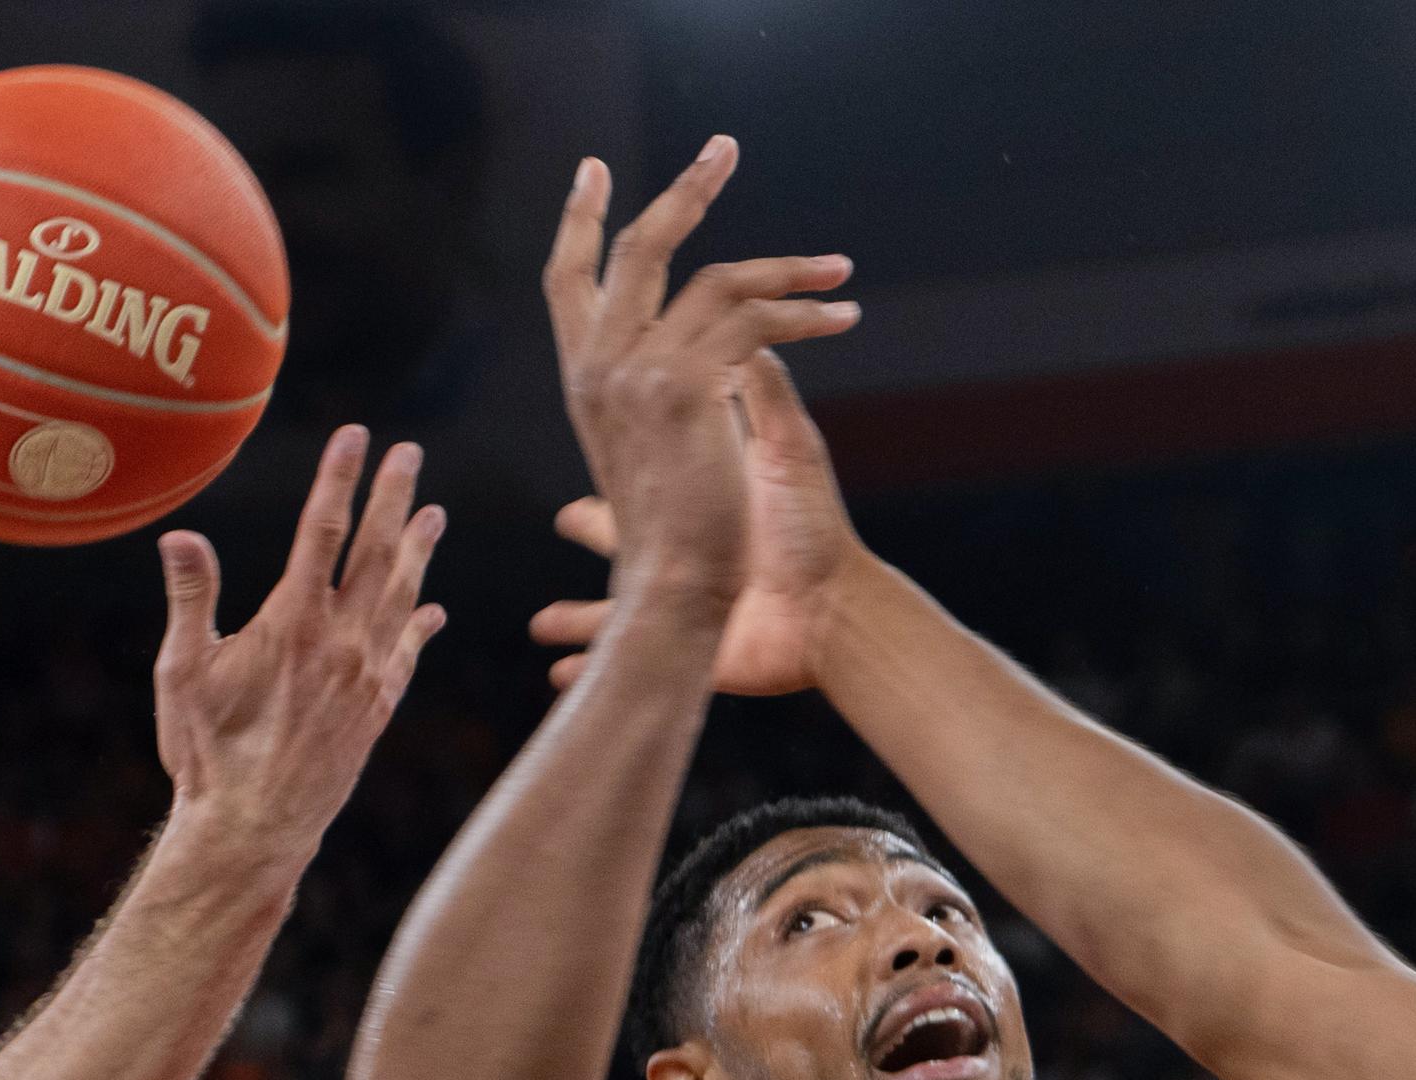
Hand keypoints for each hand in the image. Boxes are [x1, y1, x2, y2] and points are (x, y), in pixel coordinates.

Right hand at [150, 424, 446, 853]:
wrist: (254, 827)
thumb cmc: (207, 751)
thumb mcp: (183, 671)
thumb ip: (192, 599)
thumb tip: (182, 535)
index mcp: (293, 622)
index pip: (321, 531)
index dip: (339, 479)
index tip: (356, 436)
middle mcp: (341, 642)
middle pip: (375, 551)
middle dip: (392, 497)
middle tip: (410, 453)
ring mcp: (366, 676)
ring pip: (402, 597)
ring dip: (418, 551)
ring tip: (434, 513)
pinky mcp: (377, 710)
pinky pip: (407, 655)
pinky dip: (421, 625)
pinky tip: (432, 609)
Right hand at [536, 137, 856, 622]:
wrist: (683, 595)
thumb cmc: (684, 545)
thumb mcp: (675, 456)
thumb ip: (691, 391)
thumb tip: (737, 351)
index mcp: (590, 383)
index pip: (571, 283)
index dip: (584, 224)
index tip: (595, 174)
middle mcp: (602, 368)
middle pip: (637, 251)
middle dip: (685, 193)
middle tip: (724, 149)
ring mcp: (638, 371)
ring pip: (716, 280)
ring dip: (788, 269)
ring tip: (840, 270)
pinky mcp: (685, 386)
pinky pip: (756, 321)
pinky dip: (807, 315)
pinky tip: (844, 319)